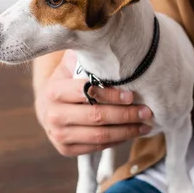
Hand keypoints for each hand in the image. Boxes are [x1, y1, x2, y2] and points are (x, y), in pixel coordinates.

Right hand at [35, 50, 152, 156]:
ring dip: (126, 131)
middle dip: (126, 115)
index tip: (131, 95)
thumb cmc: (67, 80)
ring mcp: (58, 135)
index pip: (87, 93)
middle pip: (97, 117)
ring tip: (145, 124)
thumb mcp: (71, 64)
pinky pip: (97, 147)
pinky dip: (117, 141)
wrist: (47, 106)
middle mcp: (53, 115)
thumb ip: (87, 56)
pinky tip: (130, 132)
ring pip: (100, 136)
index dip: (111, 95)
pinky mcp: (65, 149)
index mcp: (54, 91)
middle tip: (146, 111)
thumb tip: (112, 42)